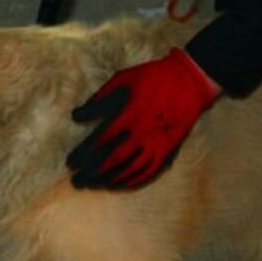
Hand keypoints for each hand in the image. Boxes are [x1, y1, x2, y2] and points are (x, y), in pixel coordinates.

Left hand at [66, 49, 219, 189]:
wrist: (189, 82)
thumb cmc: (153, 76)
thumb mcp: (123, 78)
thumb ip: (99, 97)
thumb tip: (77, 114)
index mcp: (130, 113)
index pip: (102, 139)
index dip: (85, 152)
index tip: (72, 161)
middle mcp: (143, 132)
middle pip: (113, 159)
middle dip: (92, 171)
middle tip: (77, 179)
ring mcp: (157, 143)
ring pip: (130, 169)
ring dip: (110, 179)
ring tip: (94, 184)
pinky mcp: (167, 149)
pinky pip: (148, 171)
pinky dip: (132, 180)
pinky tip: (119, 183)